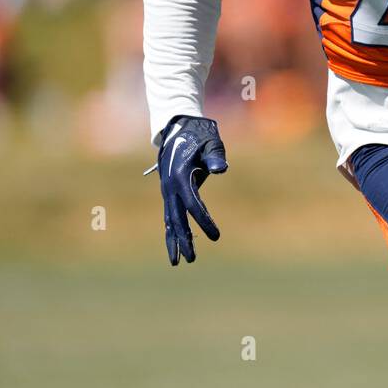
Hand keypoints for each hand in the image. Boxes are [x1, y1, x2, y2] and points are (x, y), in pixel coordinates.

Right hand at [153, 115, 227, 265]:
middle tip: (191, 260)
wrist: (178, 126)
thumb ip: (215, 155)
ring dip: (175, 240)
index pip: (193, 204)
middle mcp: (170, 186)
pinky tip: (176, 245)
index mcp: (180, 175)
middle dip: (184, 239)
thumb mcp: (211, 141)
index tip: (216, 236)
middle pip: (176, 218)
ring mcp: (167, 190)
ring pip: (170, 220)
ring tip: (179, 261)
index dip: (204, 221)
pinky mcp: (169, 192)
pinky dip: (172, 231)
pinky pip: (170, 215)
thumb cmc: (199, 134)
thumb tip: (221, 169)